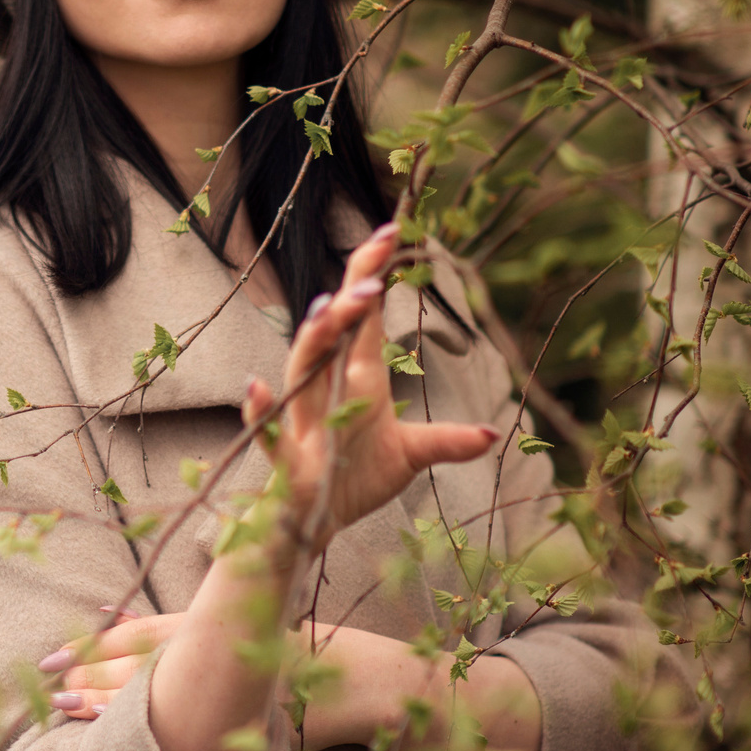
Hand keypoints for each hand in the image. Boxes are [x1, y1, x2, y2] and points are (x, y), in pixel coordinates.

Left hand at [45, 617, 430, 732]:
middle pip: (139, 668)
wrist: (371, 684)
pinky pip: (187, 738)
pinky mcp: (247, 731)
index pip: (145, 634)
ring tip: (63, 706)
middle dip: (90, 673)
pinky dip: (150, 738)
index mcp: (219, 627)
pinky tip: (117, 742)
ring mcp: (231, 697)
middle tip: (46, 679)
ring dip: (106, 705)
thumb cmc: (315, 651)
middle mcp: (218, 658)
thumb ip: (205, 622)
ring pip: (155, 701)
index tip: (59, 648)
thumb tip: (129, 613)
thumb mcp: (260, 622)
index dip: (99, 640)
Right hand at [252, 222, 498, 551]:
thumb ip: (446, 441)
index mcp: (355, 378)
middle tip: (372, 277)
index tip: (391, 231)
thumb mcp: (410, 455)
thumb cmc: (356, 474)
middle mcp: (325, 390)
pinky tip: (255, 388)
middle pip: (332, 337)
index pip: (363, 318)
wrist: (315, 519)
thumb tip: (494, 434)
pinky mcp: (286, 460)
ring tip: (325, 311)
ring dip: (312, 342)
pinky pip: (267, 432)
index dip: (371, 274)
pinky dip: (258, 412)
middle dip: (349, 307)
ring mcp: (302, 422)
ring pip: (300, 373)